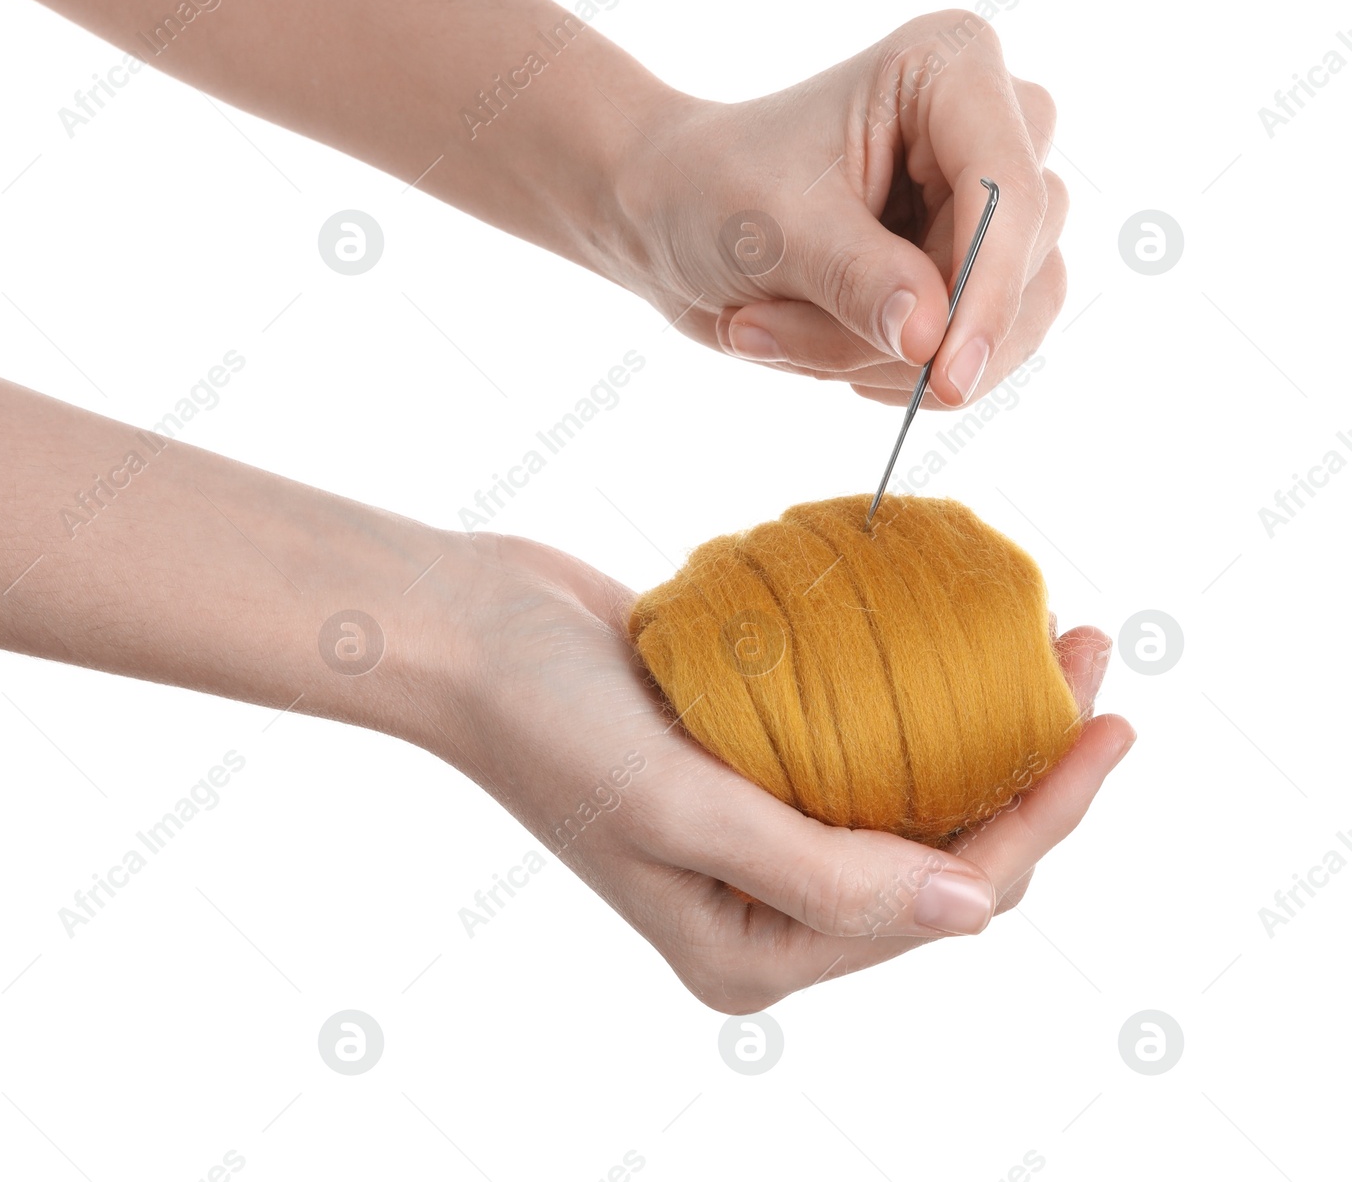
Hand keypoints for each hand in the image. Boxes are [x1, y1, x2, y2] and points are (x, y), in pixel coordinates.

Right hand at [444, 532, 1132, 1012]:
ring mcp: (759, 821)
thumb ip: (825, 873)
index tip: (1110, 725)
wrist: (468, 633)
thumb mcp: (681, 813)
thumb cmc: (549, 726)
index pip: (941, 898)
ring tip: (1048, 636)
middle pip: (942, 844)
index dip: (1043, 819)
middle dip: (1032, 768)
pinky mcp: (748, 749)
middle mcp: (767, 899)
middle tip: (1093, 661)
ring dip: (982, 717)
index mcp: (756, 948)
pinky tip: (954, 628)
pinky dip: (913, 687)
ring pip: (910, 783)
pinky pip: (858, 730)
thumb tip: (972, 907)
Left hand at [610, 10, 1067, 407]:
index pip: (1010, 190)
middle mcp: (995, 125)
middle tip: (763, 329)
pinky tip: (814, 346)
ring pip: (1009, 317)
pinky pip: (982, 348)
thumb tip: (930, 340)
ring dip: (888, 359)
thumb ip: (858, 280)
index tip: (948, 374)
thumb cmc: (713, 188)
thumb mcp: (773, 229)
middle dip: (901, 328)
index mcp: (951, 68)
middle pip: (1016, 262)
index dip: (988, 287)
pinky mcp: (980, 266)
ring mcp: (994, 202)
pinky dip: (896, 373)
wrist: (672, 213)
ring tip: (769, 331)